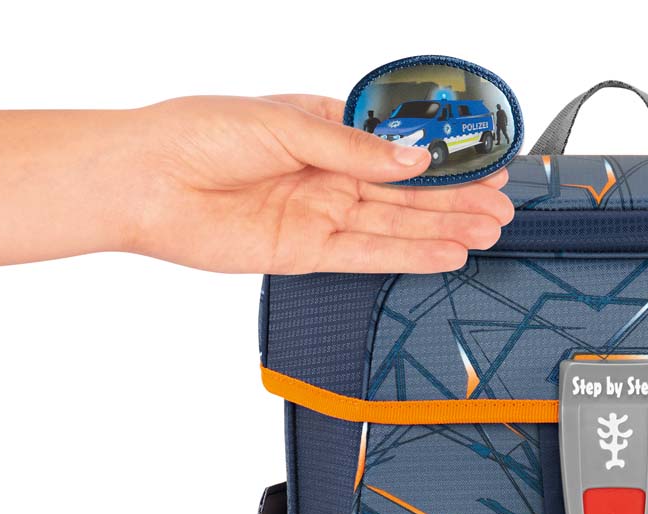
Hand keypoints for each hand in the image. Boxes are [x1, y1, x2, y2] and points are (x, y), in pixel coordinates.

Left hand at [127, 95, 513, 272]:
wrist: (145, 183)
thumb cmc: (195, 135)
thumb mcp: (284, 124)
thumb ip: (353, 149)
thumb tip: (411, 160)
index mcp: (322, 127)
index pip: (397, 145)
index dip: (441, 155)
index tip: (484, 159)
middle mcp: (327, 173)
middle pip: (405, 191)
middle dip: (456, 198)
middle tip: (502, 206)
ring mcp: (320, 214)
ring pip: (396, 224)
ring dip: (443, 229)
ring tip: (490, 232)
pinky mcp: (307, 252)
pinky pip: (368, 255)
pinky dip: (408, 255)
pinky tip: (445, 254)